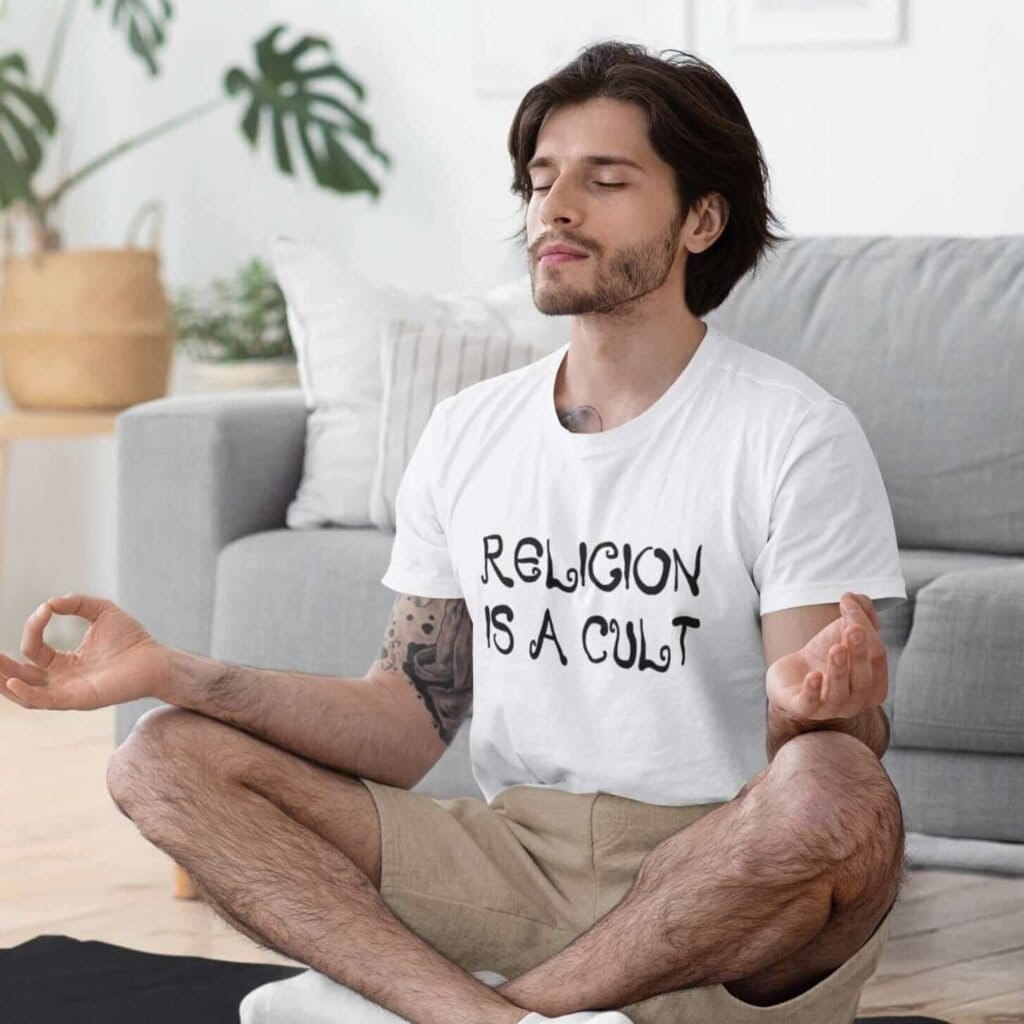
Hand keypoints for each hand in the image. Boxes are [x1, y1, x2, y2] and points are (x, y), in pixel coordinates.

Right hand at [0, 593, 171, 710]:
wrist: (155, 658)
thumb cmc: (131, 639)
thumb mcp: (101, 611)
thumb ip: (76, 603)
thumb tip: (49, 603)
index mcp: (64, 662)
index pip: (34, 649)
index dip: (34, 627)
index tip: (45, 609)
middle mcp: (62, 679)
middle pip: (20, 676)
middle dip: (0, 666)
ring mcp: (68, 691)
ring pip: (25, 692)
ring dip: (4, 681)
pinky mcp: (77, 700)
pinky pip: (44, 701)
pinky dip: (25, 693)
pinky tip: (13, 680)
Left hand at [766, 592, 886, 721]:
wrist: (792, 674)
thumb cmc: (825, 653)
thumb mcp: (843, 630)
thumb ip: (857, 613)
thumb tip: (857, 598)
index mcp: (874, 684)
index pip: (878, 657)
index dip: (866, 630)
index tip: (847, 603)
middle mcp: (856, 701)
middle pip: (863, 678)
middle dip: (859, 653)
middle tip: (852, 629)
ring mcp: (830, 709)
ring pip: (839, 693)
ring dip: (839, 670)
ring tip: (835, 649)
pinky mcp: (803, 708)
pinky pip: (811, 704)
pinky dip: (813, 691)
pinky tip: (813, 677)